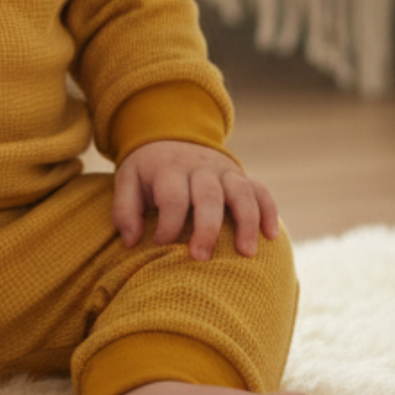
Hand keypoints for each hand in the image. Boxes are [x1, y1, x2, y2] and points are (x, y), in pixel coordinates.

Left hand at [112, 141, 279, 260]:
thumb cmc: (148, 172)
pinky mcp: (241, 176)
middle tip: (200, 257)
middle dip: (206, 228)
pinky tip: (270, 236)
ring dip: (246, 222)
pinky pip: (260, 191)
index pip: (172, 197)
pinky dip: (269, 211)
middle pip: (208, 196)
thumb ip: (124, 210)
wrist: (170, 136)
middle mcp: (200, 168)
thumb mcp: (127, 182)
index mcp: (169, 170)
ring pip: (241, 192)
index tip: (160, 244)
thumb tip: (131, 241)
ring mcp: (224, 171)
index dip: (168, 223)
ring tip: (247, 254)